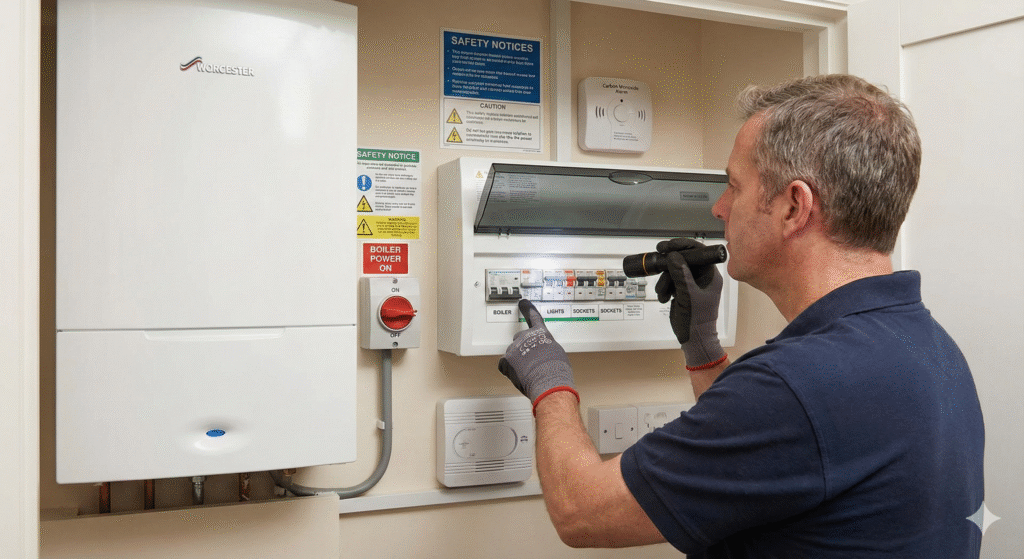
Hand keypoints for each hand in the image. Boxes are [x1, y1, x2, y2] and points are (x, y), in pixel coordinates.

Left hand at [498, 299, 577, 408]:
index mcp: (542, 334)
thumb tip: (543, 352)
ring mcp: (515, 348)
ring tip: (527, 372)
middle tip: (529, 362)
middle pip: (519, 338)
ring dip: (517, 361)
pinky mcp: (507, 359)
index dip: (528, 309)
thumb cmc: (557, 371)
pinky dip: (508, 370)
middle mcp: (527, 337)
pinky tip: (518, 375)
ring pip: (512, 353)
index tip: (523, 303)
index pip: (534, 317)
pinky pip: (503, 364)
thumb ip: (547, 347)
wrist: (549, 383)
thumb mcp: (558, 353)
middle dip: (522, 348)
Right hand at [653, 238, 725, 367]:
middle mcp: (702, 277)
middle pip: (682, 260)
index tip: (668, 246)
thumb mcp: (688, 294)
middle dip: (669, 267)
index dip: (682, 246)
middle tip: (658, 263)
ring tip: (664, 293)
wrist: (694, 338)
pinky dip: (665, 288)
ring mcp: (692, 284)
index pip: (697, 252)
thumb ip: (681, 274)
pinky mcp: (683, 290)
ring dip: (665, 281)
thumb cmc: (697, 320)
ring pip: (673, 271)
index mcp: (710, 275)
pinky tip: (665, 297)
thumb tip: (673, 256)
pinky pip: (670, 281)